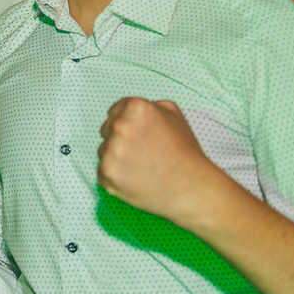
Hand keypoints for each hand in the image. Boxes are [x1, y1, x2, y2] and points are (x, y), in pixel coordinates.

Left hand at [97, 97, 221, 226]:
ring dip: (116, 158)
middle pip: (107, 130)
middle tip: (142, 153)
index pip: (114, 111)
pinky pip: (102, 172)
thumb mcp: (174, 114)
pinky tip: (135, 179)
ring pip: (104, 151)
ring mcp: (111, 151)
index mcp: (135, 108)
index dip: (127, 124)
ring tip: (141, 167)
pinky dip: (115, 176)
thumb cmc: (185, 153)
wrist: (191, 188)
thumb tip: (132, 109)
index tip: (138, 135)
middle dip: (120, 140)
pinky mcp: (107, 174)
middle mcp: (119, 126)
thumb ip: (150, 106)